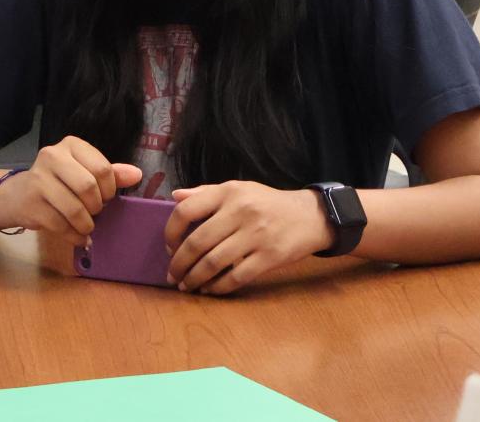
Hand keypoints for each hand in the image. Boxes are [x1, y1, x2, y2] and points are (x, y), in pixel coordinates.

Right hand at [0, 136, 142, 238]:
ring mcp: (39, 180)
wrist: (17, 195)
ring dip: (86, 225)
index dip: (109, 190)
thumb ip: (110, 173)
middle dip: (96, 207)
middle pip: (88, 187)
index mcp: (71, 145)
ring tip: (86, 226)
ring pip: (75, 210)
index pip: (102, 169)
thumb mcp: (84, 172)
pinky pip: (61, 226)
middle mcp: (52, 156)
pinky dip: (74, 236)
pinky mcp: (31, 203)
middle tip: (94, 211)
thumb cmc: (57, 183)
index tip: (104, 197)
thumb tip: (136, 174)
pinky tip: (76, 235)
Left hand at [163, 181, 332, 293]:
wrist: (310, 216)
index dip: (171, 232)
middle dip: (179, 263)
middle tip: (172, 275)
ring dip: (194, 278)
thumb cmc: (267, 203)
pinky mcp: (269, 257)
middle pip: (197, 242)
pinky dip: (218, 287)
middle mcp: (240, 211)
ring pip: (213, 262)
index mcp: (228, 193)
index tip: (168, 246)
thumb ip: (205, 192)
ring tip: (186, 286)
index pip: (186, 211)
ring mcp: (256, 235)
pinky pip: (236, 277)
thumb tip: (174, 197)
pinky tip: (209, 290)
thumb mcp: (239, 189)